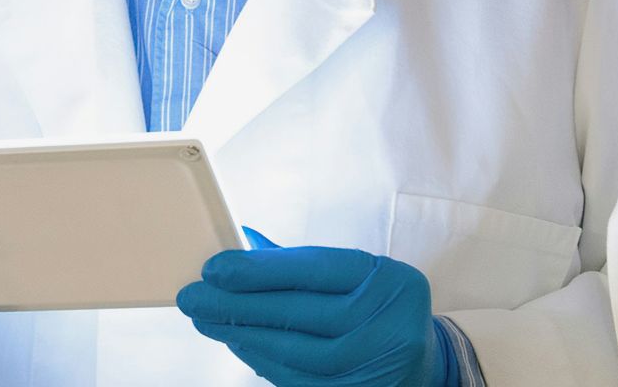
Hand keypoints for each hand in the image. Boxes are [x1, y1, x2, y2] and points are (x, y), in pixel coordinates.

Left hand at [177, 229, 452, 386]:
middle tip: (193, 296)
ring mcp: (373, 365)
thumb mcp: (360, 276)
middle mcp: (387, 324)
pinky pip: (296, 379)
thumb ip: (306, 263)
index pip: (314, 270)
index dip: (259, 270)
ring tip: (206, 319)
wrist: (424, 366)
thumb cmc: (381, 309)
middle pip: (298, 312)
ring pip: (293, 350)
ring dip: (241, 334)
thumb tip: (246, 243)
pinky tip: (237, 342)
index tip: (214, 268)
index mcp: (389, 281)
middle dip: (237, 303)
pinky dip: (261, 360)